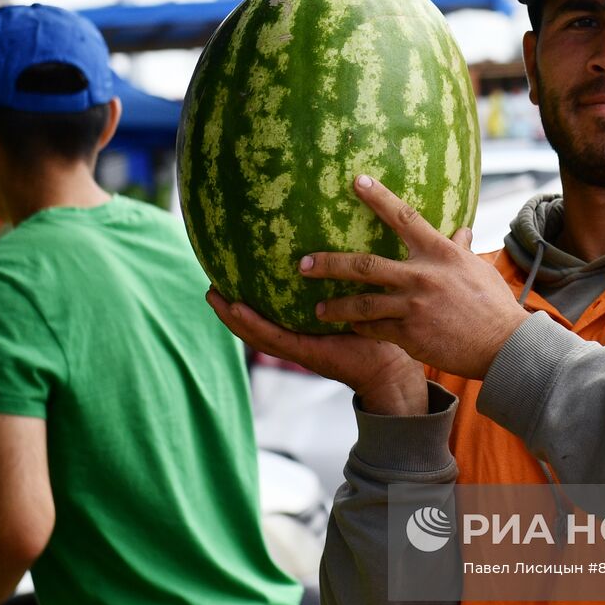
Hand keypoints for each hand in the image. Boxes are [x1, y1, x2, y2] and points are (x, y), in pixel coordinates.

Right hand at [207, 290, 427, 415]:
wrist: (395, 367)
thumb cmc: (385, 332)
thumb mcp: (362, 300)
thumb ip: (352, 277)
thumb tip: (356, 236)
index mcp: (306, 329)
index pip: (272, 315)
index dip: (250, 301)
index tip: (231, 277)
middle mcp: (298, 339)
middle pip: (255, 325)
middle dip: (230, 308)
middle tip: (209, 284)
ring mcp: (300, 348)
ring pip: (257, 333)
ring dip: (232, 316)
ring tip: (212, 295)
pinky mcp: (307, 354)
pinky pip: (274, 338)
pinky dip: (253, 325)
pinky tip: (237, 308)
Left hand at [302, 175, 530, 379]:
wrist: (504, 346)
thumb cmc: (493, 305)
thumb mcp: (478, 269)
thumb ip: (460, 249)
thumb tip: (461, 230)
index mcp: (439, 253)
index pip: (403, 217)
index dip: (378, 197)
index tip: (356, 180)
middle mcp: (421, 276)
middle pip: (364, 265)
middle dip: (328, 263)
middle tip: (302, 263)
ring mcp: (412, 307)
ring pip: (361, 304)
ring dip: (335, 307)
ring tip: (317, 310)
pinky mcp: (409, 335)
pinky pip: (375, 329)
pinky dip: (362, 328)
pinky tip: (352, 328)